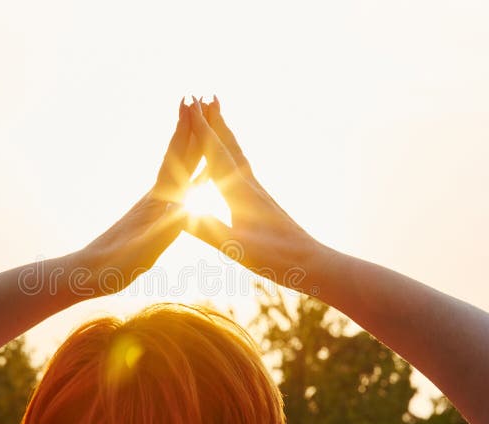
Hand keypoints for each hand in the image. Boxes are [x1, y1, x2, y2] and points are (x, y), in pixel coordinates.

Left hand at [74, 101, 201, 296]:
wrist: (90, 272)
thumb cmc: (117, 264)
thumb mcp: (146, 247)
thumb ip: (166, 227)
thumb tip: (184, 205)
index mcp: (158, 199)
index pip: (177, 158)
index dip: (188, 131)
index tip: (196, 102)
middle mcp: (156, 195)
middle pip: (177, 152)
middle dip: (190, 125)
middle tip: (200, 97)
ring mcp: (154, 202)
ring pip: (178, 166)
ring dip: (190, 143)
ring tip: (200, 125)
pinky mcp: (152, 213)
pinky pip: (179, 186)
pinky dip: (192, 174)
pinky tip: (198, 174)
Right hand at [186, 97, 326, 291]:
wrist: (312, 263)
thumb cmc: (275, 258)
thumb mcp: (235, 248)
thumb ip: (206, 229)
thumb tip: (176, 213)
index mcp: (240, 193)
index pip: (216, 154)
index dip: (200, 128)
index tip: (188, 104)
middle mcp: (250, 186)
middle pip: (229, 145)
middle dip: (214, 120)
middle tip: (203, 95)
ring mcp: (258, 192)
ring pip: (238, 155)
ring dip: (225, 133)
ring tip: (218, 115)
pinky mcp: (263, 201)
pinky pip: (243, 169)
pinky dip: (233, 155)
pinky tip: (232, 160)